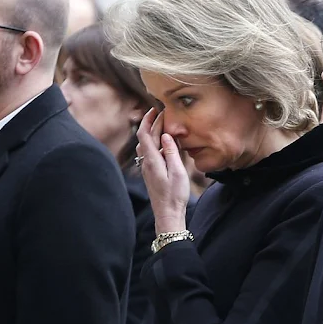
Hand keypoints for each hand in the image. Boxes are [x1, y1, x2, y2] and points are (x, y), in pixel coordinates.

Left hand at [136, 107, 189, 233]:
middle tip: (162, 112)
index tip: (156, 109)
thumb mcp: (178, 172)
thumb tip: (166, 135)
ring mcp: (147, 168)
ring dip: (152, 132)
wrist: (167, 214)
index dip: (148, 120)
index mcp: (152, 160)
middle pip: (145, 137)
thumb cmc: (175, 194)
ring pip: (146, 145)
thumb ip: (172, 152)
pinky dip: (155, 143)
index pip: (145, 134)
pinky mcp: (150, 173)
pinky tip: (164, 143)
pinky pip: (150, 152)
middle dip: (152, 123)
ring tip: (162, 124)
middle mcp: (146, 162)